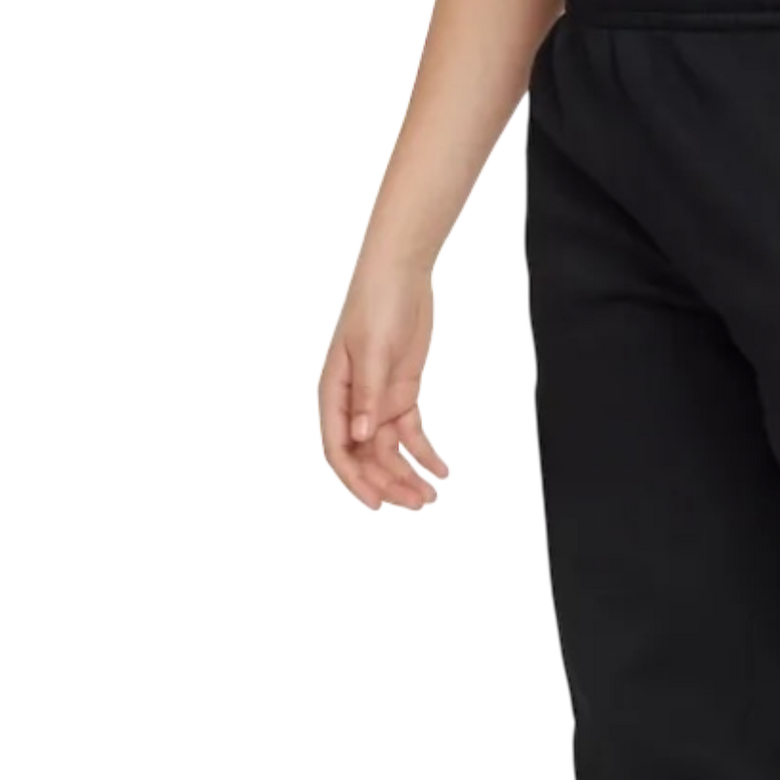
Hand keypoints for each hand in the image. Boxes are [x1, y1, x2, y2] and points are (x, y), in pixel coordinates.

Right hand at [317, 258, 450, 513]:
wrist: (399, 274)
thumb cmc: (377, 304)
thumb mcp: (372, 350)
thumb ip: (367, 396)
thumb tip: (358, 436)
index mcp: (334, 393)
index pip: (339, 448)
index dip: (356, 480)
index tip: (378, 504)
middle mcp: (354, 403)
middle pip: (368, 457)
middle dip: (392, 484)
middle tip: (419, 504)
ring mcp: (378, 400)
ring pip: (391, 451)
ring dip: (410, 475)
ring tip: (434, 496)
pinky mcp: (401, 393)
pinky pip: (412, 434)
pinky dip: (427, 454)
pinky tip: (444, 471)